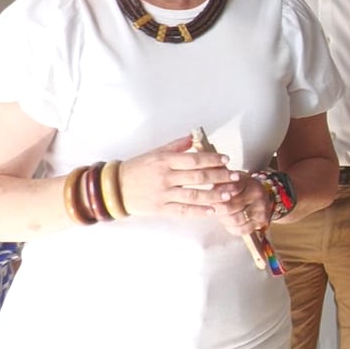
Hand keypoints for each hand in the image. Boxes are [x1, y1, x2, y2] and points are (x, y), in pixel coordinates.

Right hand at [116, 135, 245, 218]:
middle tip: (235, 177)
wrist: (114, 188)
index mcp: (165, 161)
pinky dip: (198, 211)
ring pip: (193, 195)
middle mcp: (165, 177)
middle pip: (197, 177)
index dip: (211, 160)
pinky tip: (212, 210)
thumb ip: (175, 146)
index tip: (226, 160)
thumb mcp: (154, 153)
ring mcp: (163, 194)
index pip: (193, 160)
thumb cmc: (136, 168)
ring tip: (229, 194)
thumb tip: (193, 137)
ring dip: (213, 195)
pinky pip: (182, 211)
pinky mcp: (160, 209)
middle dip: (219, 177)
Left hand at [213, 173, 277, 237]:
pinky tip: (229, 223)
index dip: (217, 196)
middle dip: (218, 210)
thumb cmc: (242, 186)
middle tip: (213, 209)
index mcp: (249, 182)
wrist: (261, 194)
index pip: (230, 190)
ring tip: (221, 215)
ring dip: (224, 219)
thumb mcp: (233, 179)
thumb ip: (222, 182)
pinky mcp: (261, 221)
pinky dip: (232, 228)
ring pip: (236, 220)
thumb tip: (210, 189)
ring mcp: (261, 209)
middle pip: (230, 207)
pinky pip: (242, 230)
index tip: (211, 198)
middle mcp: (257, 195)